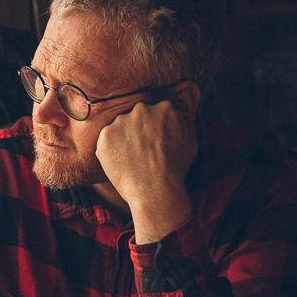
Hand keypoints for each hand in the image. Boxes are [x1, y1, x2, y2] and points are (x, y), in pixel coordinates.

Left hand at [96, 99, 197, 242]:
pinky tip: (121, 161)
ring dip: (123, 138)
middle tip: (142, 149)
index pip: (157, 111)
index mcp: (165, 108)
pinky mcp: (105, 134)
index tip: (155, 139)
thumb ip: (183, 124)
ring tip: (131, 158)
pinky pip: (106, 139)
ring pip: (120, 126)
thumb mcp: (191, 141)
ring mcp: (121, 121)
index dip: (156, 126)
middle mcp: (142, 109)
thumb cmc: (175, 168)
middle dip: (139, 129)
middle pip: (137, 115)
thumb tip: (179, 118)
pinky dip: (111, 149)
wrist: (154, 188)